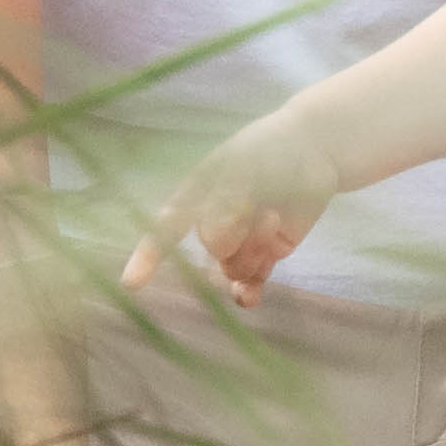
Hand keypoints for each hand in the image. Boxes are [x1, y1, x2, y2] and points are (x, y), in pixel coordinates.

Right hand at [122, 110, 340, 308]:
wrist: (314, 149)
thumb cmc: (271, 148)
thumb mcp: (244, 166)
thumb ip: (227, 202)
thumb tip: (214, 243)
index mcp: (196, 195)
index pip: (165, 229)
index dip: (147, 256)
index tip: (131, 283)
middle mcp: (213, 222)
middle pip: (212, 249)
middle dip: (235, 236)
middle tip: (260, 207)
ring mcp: (240, 241)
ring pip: (232, 266)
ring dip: (253, 250)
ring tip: (273, 217)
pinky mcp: (266, 253)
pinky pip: (249, 280)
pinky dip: (247, 291)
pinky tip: (249, 297)